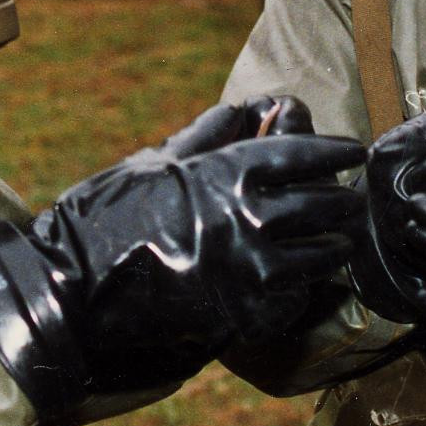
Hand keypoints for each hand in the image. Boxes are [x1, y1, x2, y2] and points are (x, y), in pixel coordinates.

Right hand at [0, 96, 363, 418]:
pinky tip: (299, 280)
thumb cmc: (106, 218)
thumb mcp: (155, 162)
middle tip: (348, 197)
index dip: (334, 150)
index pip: (306, 153)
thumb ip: (209, 135)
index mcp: (231, 173)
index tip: (352, 150)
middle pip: (327, 203)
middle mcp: (253, 220)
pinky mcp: (248, 317)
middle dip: (343, 198)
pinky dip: (305, 287)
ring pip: (324, 254)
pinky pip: (299, 298)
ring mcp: (255, 272)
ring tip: (333, 240)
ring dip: (332, 244)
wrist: (73, 295)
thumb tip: (248, 107)